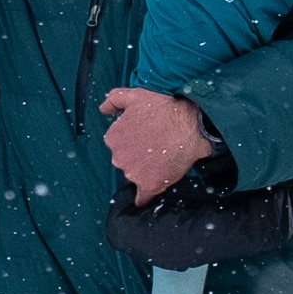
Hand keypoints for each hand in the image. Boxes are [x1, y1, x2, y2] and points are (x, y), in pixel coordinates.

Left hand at [97, 86, 216, 200]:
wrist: (189, 124)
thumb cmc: (164, 109)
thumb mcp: (135, 96)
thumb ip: (113, 100)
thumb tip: (103, 109)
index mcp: (113, 138)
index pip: (119, 144)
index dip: (133, 140)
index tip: (145, 136)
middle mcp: (119, 157)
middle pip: (126, 161)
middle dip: (138, 155)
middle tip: (157, 145)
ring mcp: (133, 172)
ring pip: (136, 175)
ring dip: (146, 170)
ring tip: (163, 156)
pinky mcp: (150, 184)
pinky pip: (143, 196)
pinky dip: (144, 197)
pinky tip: (145, 197)